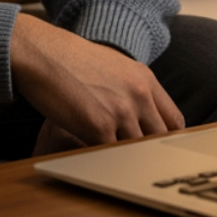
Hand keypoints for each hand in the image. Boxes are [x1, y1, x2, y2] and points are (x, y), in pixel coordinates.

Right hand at [11, 13, 184, 149]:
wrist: (42, 54)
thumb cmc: (70, 60)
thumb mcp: (114, 66)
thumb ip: (133, 89)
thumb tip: (140, 115)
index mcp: (145, 79)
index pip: (173, 120)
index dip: (166, 139)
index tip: (156, 149)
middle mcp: (139, 95)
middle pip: (158, 139)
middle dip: (147, 152)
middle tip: (133, 161)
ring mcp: (121, 112)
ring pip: (135, 150)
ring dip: (124, 158)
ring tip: (112, 163)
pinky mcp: (99, 127)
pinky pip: (111, 155)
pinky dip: (104, 161)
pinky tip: (95, 159)